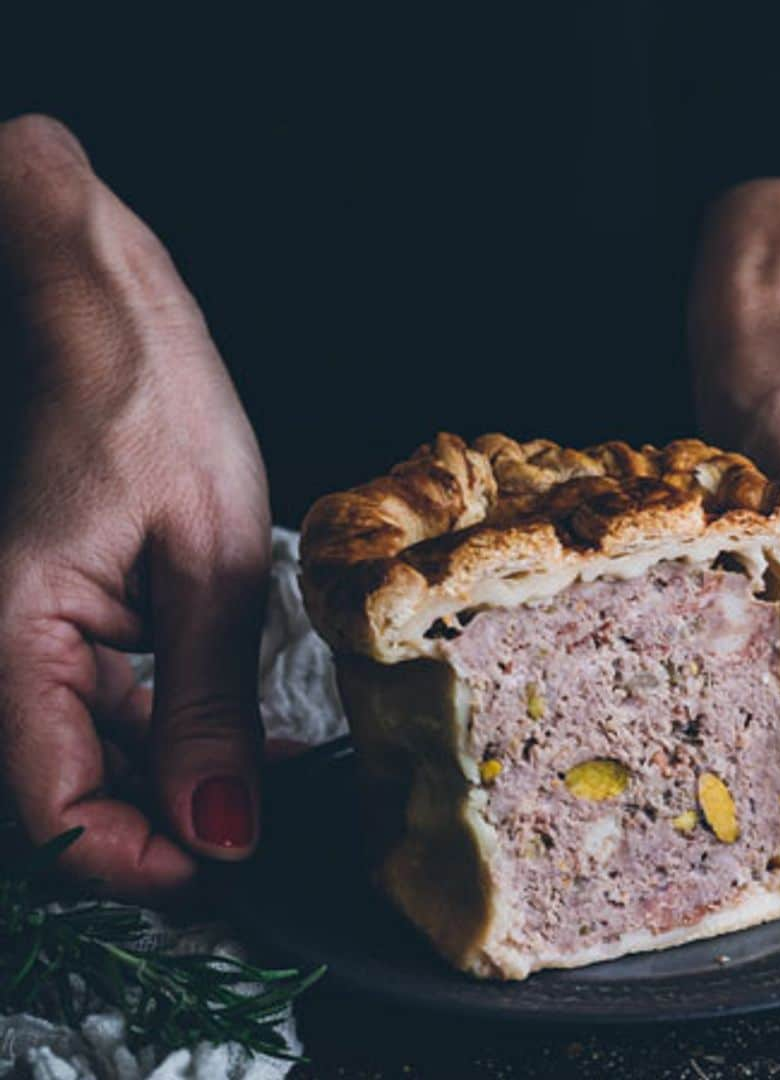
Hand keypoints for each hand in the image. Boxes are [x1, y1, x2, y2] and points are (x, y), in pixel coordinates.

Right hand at [0, 115, 268, 896]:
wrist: (115, 321)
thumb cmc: (156, 409)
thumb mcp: (212, 563)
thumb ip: (209, 706)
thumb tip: (221, 830)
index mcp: (15, 642)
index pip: (55, 811)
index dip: (141, 860)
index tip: (231, 870)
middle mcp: (7, 654)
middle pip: (75, 794)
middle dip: (175, 824)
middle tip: (273, 829)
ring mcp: (34, 642)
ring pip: (100, 759)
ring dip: (185, 777)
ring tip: (276, 773)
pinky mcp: (70, 628)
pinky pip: (114, 709)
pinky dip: (179, 727)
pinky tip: (248, 728)